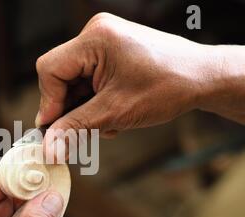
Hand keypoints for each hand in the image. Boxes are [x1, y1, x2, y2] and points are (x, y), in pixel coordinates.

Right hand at [36, 13, 243, 158]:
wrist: (202, 78)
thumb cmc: (167, 88)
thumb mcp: (115, 112)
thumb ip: (76, 127)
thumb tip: (48, 146)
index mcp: (94, 39)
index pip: (50, 69)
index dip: (49, 102)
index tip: (54, 129)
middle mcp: (95, 34)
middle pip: (61, 77)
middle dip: (70, 109)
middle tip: (82, 133)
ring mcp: (103, 42)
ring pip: (74, 82)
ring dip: (84, 109)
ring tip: (106, 125)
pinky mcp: (110, 53)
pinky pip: (88, 79)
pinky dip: (94, 101)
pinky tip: (110, 115)